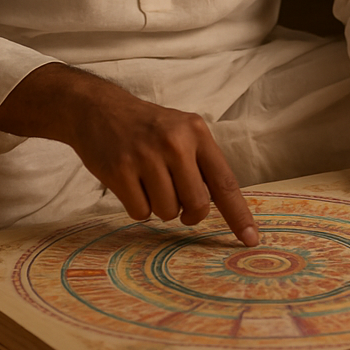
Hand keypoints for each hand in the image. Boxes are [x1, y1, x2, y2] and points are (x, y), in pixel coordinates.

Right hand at [0, 63, 257, 244]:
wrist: (98, 109)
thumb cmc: (147, 127)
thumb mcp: (181, 131)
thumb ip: (201, 163)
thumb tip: (222, 206)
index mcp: (196, 133)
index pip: (224, 182)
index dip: (239, 215)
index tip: (251, 239)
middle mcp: (174, 143)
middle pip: (197, 205)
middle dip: (189, 213)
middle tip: (178, 201)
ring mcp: (145, 156)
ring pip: (167, 212)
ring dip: (160, 207)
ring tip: (148, 182)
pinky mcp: (120, 171)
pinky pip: (140, 213)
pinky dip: (137, 207)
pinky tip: (130, 184)